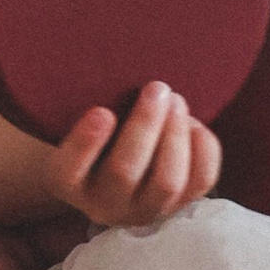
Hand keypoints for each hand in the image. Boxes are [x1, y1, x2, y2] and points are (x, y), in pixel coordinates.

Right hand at [45, 81, 220, 233]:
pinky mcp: (181, 204)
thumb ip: (86, 103)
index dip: (85, 144)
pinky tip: (193, 123)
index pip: (67, 173)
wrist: (120, 160)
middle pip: (123, 172)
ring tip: (176, 100)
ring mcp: (145, 210)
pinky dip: (203, 149)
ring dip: (175, 136)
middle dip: (144, 126)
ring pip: (166, 183)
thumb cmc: (98, 127)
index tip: (102, 111)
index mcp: (68, 181)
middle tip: (156, 88)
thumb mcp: (77, 118)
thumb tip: (103, 59)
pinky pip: (201, 182)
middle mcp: (104, 205)